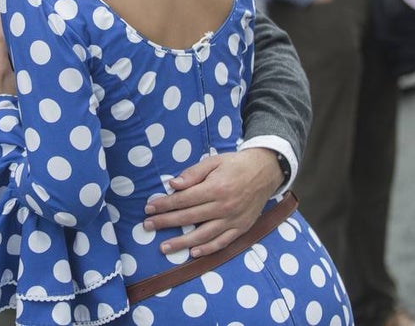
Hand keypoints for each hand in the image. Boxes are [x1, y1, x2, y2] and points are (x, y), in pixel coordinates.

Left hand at [142, 148, 281, 257]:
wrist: (266, 171)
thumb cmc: (235, 164)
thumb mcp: (214, 161)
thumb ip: (193, 173)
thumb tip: (173, 185)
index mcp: (216, 188)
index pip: (183, 199)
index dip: (164, 205)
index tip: (149, 208)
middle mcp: (224, 206)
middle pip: (189, 217)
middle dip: (166, 222)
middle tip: (148, 226)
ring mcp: (233, 219)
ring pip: (203, 235)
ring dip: (182, 243)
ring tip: (164, 248)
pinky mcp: (241, 228)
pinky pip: (222, 242)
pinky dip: (207, 249)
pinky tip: (193, 252)